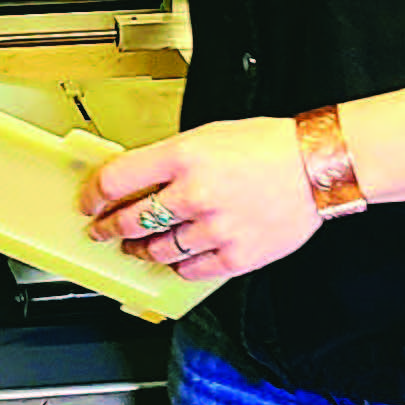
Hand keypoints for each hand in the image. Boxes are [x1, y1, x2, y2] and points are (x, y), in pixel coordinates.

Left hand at [81, 117, 319, 281]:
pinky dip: (177, 267)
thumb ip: (170, 158)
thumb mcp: (208, 135)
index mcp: (184, 156)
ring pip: (158, 249)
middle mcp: (194, 194)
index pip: (117, 179)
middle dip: (108, 227)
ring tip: (136, 246)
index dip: (94, 193)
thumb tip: (136, 179)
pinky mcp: (235, 256)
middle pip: (131, 219)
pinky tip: (173, 260)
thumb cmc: (267, 146)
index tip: (89, 201)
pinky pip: (191, 270)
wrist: (315, 166)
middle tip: (102, 230)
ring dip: (140, 249)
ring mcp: (214, 228)